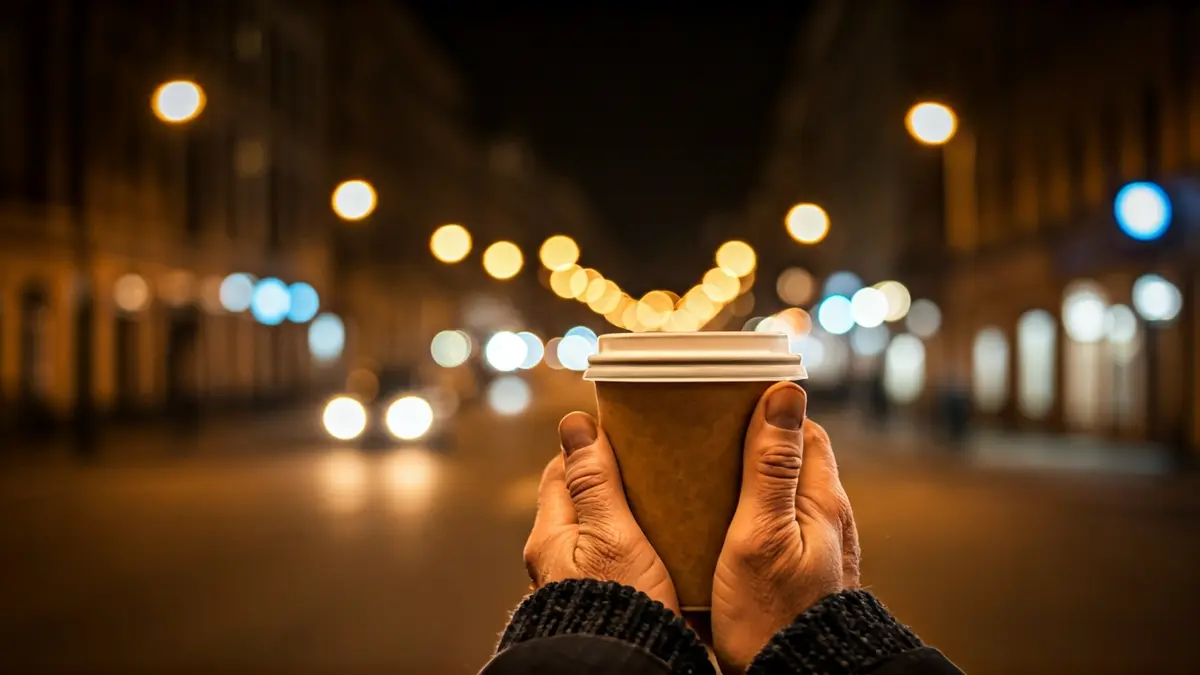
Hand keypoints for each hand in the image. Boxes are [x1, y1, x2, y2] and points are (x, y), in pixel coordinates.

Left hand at [523, 412, 679, 611]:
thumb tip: (574, 425)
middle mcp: (558, 560)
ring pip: (601, 533)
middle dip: (612, 481)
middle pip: (582, 502)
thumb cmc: (618, 608)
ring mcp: (581, 583)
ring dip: (628, 516)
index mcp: (551, 537)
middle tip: (649, 465)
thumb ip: (594, 481)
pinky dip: (638, 546)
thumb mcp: (612, 534)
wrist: (626, 670)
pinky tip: (666, 546)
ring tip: (664, 503)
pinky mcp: (605, 602)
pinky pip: (618, 562)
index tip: (618, 432)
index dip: (589, 447)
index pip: (561, 471)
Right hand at [711, 383, 860, 673]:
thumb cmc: (774, 616)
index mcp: (822, 501)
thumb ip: (771, 466)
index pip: (803, 430)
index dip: (768, 411)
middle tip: (705, 438)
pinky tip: (716, 529)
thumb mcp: (760, 534)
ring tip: (702, 481)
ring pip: (780, 496)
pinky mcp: (799, 575)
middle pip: (791, 461)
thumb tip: (785, 394)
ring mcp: (816, 549)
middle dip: (752, 444)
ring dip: (747, 483)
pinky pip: (773, 528)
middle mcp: (827, 520)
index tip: (727, 401)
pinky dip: (746, 517)